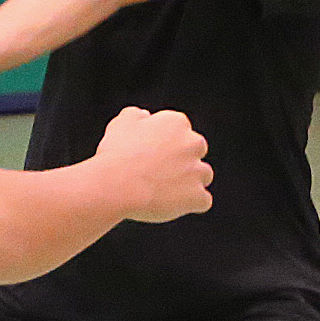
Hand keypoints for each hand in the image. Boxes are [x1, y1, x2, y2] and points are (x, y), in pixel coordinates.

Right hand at [94, 106, 212, 223]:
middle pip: (196, 150)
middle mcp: (192, 143)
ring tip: (165, 192)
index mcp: (176, 123)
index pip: (181, 132)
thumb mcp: (120, 125)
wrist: (118, 185)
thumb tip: (144, 115)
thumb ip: (135, 115)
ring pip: (203, 175)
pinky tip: (172, 205)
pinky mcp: (197, 195)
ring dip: (190, 182)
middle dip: (183, 161)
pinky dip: (191, 204)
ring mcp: (197, 170)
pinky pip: (203, 201)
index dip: (166, 145)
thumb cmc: (116, 155)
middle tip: (158, 174)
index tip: (151, 156)